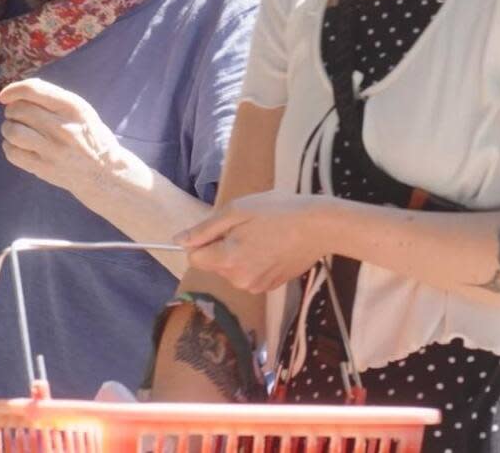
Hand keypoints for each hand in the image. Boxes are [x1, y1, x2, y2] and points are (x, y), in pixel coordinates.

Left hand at [0, 78, 138, 198]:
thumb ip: (54, 99)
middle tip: (16, 116)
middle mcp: (62, 127)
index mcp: (72, 108)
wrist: (104, 173)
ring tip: (15, 130)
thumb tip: (18, 92)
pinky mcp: (44, 168)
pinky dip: (9, 146)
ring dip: (8, 128)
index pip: (33, 90)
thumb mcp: (81, 111)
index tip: (5, 96)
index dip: (13, 90)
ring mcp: (52, 150)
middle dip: (11, 110)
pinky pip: (12, 153)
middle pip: (19, 109)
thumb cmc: (90, 136)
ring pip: (12, 131)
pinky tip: (17, 146)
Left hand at [176, 191, 334, 292]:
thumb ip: (204, 230)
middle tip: (247, 227)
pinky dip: (254, 261)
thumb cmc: (277, 211)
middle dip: (222, 246)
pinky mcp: (271, 287)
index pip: (194, 258)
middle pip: (214, 264)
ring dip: (238, 253)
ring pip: (232, 269)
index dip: (203, 241)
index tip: (222, 228)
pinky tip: (272, 246)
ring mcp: (257, 287)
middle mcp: (239, 280)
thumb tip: (179, 241)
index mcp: (228, 260)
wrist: (320, 227)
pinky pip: (249, 274)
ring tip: (262, 235)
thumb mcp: (236, 211)